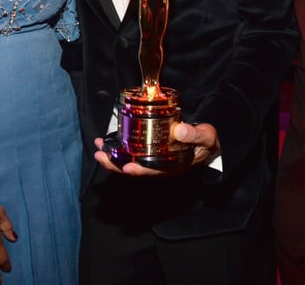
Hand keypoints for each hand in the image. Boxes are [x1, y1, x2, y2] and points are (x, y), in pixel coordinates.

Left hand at [92, 122, 220, 176]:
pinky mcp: (148, 151)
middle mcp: (158, 167)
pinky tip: (107, 141)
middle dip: (115, 164)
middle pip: (134, 169)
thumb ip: (195, 135)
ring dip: (112, 156)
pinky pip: (130, 153)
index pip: (153, 172)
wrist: (206, 141)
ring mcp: (152, 160)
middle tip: (100, 155)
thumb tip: (179, 131)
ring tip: (98, 148)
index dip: (139, 171)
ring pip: (128, 162)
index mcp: (172, 167)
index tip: (127, 168)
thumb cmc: (206, 142)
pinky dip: (118, 148)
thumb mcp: (206, 137)